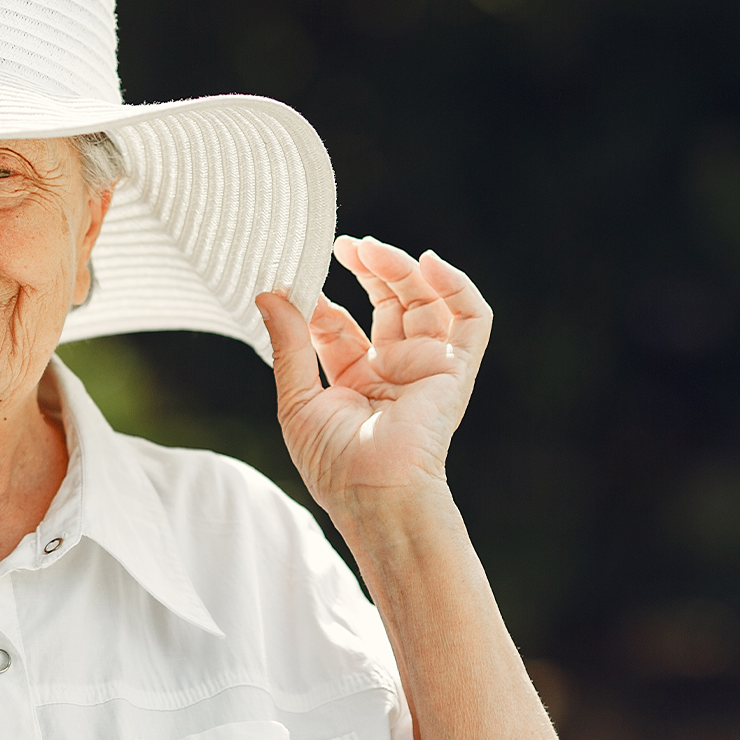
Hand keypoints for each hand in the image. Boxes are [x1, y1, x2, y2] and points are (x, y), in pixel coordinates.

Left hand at [255, 236, 492, 525]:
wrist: (375, 494)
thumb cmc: (333, 462)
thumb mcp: (297, 398)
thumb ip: (288, 344)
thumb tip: (268, 294)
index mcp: (354, 379)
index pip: (338, 325)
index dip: (321, 300)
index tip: (298, 280)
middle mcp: (392, 369)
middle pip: (386, 304)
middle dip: (368, 271)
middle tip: (345, 245)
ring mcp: (424, 367)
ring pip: (424, 301)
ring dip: (402, 269)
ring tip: (373, 250)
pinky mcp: (453, 369)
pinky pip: (471, 320)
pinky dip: (457, 287)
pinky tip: (431, 263)